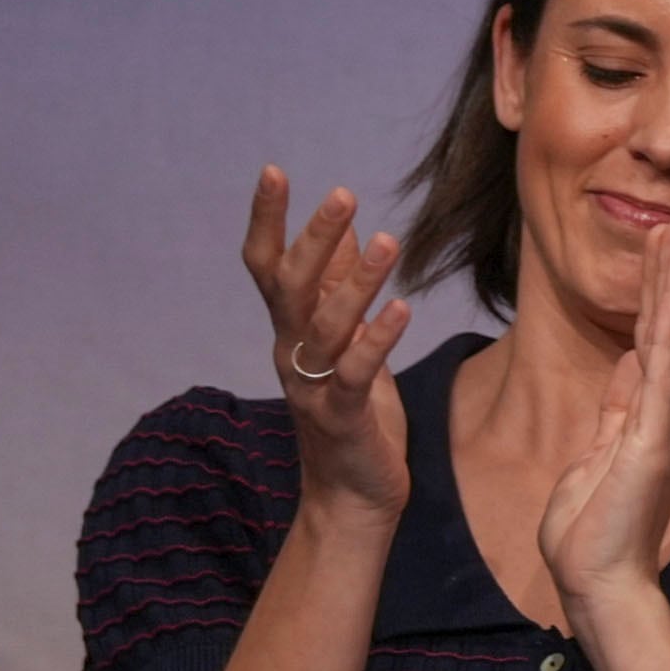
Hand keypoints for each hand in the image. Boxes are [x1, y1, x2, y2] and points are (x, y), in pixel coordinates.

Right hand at [242, 169, 413, 515]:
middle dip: (314, 239)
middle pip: (290, 288)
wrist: (352, 500)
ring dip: (356, 282)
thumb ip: (338, 290)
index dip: (266, 221)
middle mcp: (292, 354)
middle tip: (341, 194)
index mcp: (290, 332)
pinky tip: (403, 309)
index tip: (273, 171)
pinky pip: (357, 374)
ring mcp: (314, 388)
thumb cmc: (352, 415)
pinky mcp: (345, 419)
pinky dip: (378, 341)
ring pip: (326, 326)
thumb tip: (346, 231)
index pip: (266, 267)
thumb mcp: (343, 344)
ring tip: (387, 240)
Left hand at [539, 218, 669, 633]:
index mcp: (649, 421)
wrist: (599, 586)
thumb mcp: (595, 456)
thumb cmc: (589, 535)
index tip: (661, 253)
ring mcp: (664, 428)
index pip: (654, 346)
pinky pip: (660, 375)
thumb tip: (624, 365)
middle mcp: (667, 418)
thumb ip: (613, 411)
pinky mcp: (653, 442)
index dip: (658, 297)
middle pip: (669, 334)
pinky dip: (666, 329)